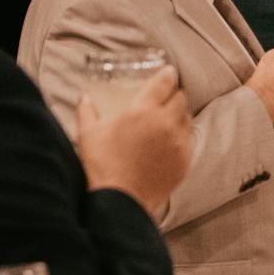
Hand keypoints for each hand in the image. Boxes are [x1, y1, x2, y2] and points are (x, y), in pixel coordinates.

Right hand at [76, 65, 191, 213]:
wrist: (120, 201)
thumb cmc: (102, 166)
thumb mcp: (88, 134)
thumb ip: (87, 111)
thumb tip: (85, 98)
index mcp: (142, 110)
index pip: (164, 82)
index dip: (168, 75)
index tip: (168, 73)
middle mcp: (165, 123)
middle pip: (180, 98)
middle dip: (173, 95)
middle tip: (165, 98)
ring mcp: (178, 142)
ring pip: (187, 118)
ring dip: (179, 115)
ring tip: (167, 120)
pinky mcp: (185, 160)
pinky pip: (188, 140)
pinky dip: (181, 137)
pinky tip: (169, 142)